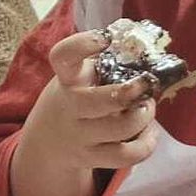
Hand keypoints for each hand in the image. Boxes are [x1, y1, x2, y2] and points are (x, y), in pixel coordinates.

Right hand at [30, 30, 162, 174]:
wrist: (47, 141)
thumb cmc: (75, 98)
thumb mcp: (78, 77)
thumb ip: (105, 63)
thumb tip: (148, 47)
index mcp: (67, 78)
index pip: (63, 57)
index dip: (83, 44)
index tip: (105, 38)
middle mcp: (69, 106)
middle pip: (98, 101)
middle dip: (128, 92)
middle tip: (145, 84)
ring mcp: (79, 135)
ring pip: (120, 128)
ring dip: (144, 116)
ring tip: (146, 108)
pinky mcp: (91, 158)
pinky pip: (127, 155)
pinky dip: (147, 143)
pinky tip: (147, 132)